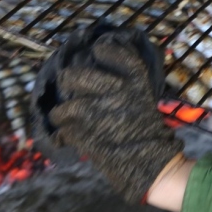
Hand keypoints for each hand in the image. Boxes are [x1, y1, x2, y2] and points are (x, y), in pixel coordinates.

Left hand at [51, 36, 183, 202]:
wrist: (149, 161)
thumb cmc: (149, 130)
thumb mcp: (144, 99)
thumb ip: (127, 84)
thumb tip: (105, 70)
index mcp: (135, 81)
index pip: (113, 53)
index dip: (103, 50)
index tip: (98, 51)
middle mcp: (113, 91)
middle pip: (77, 75)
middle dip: (67, 79)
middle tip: (67, 81)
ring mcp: (94, 112)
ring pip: (63, 107)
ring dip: (62, 113)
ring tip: (64, 117)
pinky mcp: (82, 133)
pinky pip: (62, 131)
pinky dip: (63, 135)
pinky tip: (69, 136)